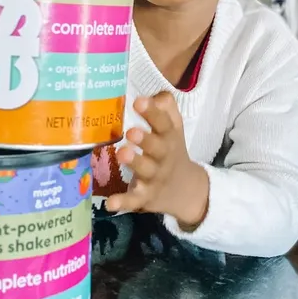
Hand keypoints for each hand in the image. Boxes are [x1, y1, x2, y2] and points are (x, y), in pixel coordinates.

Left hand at [105, 92, 208, 229]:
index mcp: (169, 138)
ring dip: (135, 163)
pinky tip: (110, 203)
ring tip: (121, 153)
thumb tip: (157, 95)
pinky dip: (123, 202)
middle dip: (145, 139)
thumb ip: (165, 109)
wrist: (187, 190)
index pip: (164, 123)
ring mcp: (155, 178)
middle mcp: (163, 157)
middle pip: (157, 147)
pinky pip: (134, 200)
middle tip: (131, 131)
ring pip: (146, 171)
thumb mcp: (173, 129)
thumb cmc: (171, 151)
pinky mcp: (145, 197)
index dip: (152, 112)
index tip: (138, 101)